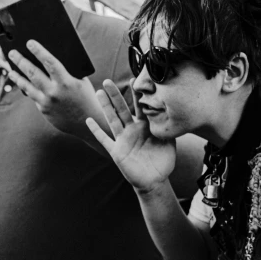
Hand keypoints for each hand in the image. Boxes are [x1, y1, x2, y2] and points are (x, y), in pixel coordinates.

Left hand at [7, 40, 100, 135]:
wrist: (87, 122)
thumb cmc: (86, 97)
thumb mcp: (81, 82)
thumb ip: (68, 71)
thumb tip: (50, 58)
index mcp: (67, 82)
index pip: (50, 62)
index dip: (39, 51)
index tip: (29, 42)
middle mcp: (54, 92)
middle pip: (33, 73)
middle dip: (21, 61)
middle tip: (12, 52)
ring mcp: (47, 102)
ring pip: (27, 86)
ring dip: (17, 76)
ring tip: (11, 69)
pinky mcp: (43, 110)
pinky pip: (32, 96)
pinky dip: (26, 87)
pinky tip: (21, 81)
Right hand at [86, 79, 175, 193]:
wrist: (155, 180)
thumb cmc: (163, 160)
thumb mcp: (169, 142)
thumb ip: (167, 128)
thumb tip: (171, 113)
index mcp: (145, 126)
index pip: (139, 107)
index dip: (136, 94)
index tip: (134, 79)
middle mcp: (132, 130)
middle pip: (122, 109)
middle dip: (115, 95)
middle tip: (107, 81)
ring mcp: (123, 140)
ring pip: (112, 120)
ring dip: (105, 107)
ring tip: (99, 93)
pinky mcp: (117, 151)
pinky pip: (104, 140)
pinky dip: (96, 131)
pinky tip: (89, 121)